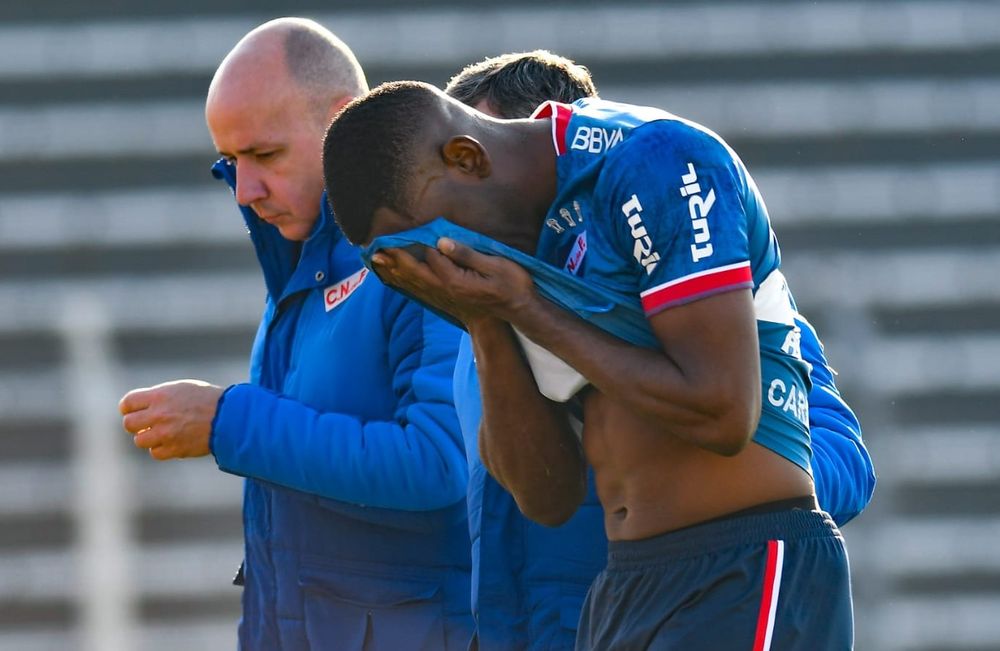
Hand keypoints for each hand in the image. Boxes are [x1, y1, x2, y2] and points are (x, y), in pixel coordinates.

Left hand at [118, 380, 223, 459]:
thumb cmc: (207, 399)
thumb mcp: (182, 389)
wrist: (229, 417)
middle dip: (137, 424)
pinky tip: (172, 441)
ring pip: (140, 440)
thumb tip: (141, 408)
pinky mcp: (174, 449)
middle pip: (129, 424)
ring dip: (149, 437)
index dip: (128, 408)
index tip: (132, 410)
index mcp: (160, 396)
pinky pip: (156, 453)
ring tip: (162, 433)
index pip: (128, 403)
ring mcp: (165, 433)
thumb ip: (159, 397)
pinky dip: (161, 449)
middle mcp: (159, 415)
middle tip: (148, 424)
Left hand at [371, 238, 536, 325]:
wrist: (517, 312)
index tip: (404, 227)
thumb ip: (467, 254)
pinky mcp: (446, 299)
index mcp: (455, 281)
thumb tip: (441, 242)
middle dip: (395, 258)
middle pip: (414, 272)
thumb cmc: (512, 286)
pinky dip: (404, 282)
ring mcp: (445, 297)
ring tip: (377, 260)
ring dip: (395, 270)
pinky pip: (419, 290)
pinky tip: (397, 276)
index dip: (419, 241)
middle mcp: (445, 290)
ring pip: (413, 283)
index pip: (430, 257)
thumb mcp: (496, 266)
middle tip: (375, 247)